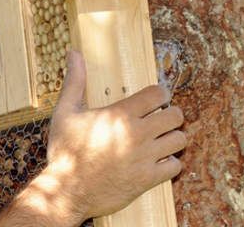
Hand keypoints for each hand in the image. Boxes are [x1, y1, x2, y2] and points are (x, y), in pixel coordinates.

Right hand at [45, 50, 185, 219]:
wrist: (66, 191)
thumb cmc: (64, 150)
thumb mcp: (65, 111)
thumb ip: (74, 81)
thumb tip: (73, 52)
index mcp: (121, 114)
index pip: (159, 93)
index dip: (159, 94)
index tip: (154, 100)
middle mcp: (137, 134)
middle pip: (175, 115)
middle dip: (170, 114)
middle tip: (159, 119)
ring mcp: (145, 158)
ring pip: (179, 140)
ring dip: (172, 138)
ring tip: (160, 139)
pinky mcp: (148, 179)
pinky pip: (175, 166)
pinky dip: (170, 163)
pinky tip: (156, 160)